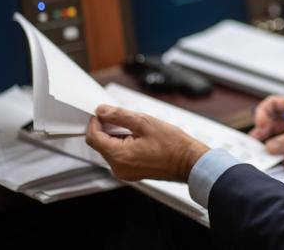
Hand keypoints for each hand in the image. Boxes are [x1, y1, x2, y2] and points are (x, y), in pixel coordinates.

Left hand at [85, 105, 208, 181]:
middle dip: (108, 128)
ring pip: (110, 149)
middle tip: (125, 118)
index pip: (93, 137)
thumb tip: (102, 110)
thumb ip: (119, 115)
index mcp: (119, 156)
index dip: (95, 122)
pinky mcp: (131, 173)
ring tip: (138, 130)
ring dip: (117, 136)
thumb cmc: (173, 145)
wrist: (189, 162)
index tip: (103, 113)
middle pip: (100, 144)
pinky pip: (120, 156)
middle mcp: (118, 168)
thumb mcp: (145, 122)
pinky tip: (140, 139)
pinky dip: (124, 145)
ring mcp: (125, 173)